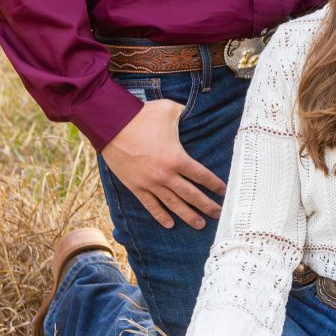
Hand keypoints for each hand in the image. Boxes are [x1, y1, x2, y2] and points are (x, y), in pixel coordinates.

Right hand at [98, 99, 224, 229]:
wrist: (111, 125)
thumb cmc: (142, 116)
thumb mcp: (170, 110)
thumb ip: (186, 114)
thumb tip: (195, 112)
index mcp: (177, 158)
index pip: (202, 176)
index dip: (214, 185)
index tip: (223, 191)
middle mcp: (165, 175)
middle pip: (191, 195)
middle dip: (206, 206)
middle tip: (218, 214)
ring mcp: (150, 183)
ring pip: (173, 205)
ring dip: (188, 216)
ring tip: (200, 225)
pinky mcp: (135, 186)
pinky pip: (150, 205)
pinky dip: (160, 216)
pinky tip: (170, 224)